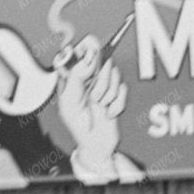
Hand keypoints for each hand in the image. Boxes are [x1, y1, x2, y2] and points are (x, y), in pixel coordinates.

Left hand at [55, 34, 128, 179]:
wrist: (96, 145)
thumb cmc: (77, 124)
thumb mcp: (69, 101)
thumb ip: (77, 77)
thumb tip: (89, 58)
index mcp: (72, 76)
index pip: (81, 53)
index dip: (89, 50)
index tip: (94, 48)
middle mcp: (88, 78)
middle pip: (101, 64)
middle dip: (101, 84)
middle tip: (95, 98)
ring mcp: (103, 86)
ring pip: (113, 76)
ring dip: (109, 95)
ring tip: (100, 106)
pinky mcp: (117, 96)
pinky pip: (123, 91)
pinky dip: (118, 104)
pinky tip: (109, 112)